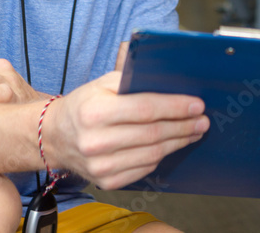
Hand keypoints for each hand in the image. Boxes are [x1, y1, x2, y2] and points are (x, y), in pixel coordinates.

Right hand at [43, 71, 208, 189]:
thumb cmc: (84, 105)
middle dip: (183, 126)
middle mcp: (95, 142)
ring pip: (153, 153)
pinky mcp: (107, 181)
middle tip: (202, 120)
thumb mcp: (102, 83)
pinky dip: (162, 155)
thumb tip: (169, 79)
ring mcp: (100, 166)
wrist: (56, 136)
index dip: (175, 107)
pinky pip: (145, 168)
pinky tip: (171, 145)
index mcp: (94, 112)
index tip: (197, 104)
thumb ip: (132, 79)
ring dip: (178, 142)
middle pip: (153, 134)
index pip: (145, 109)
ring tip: (193, 132)